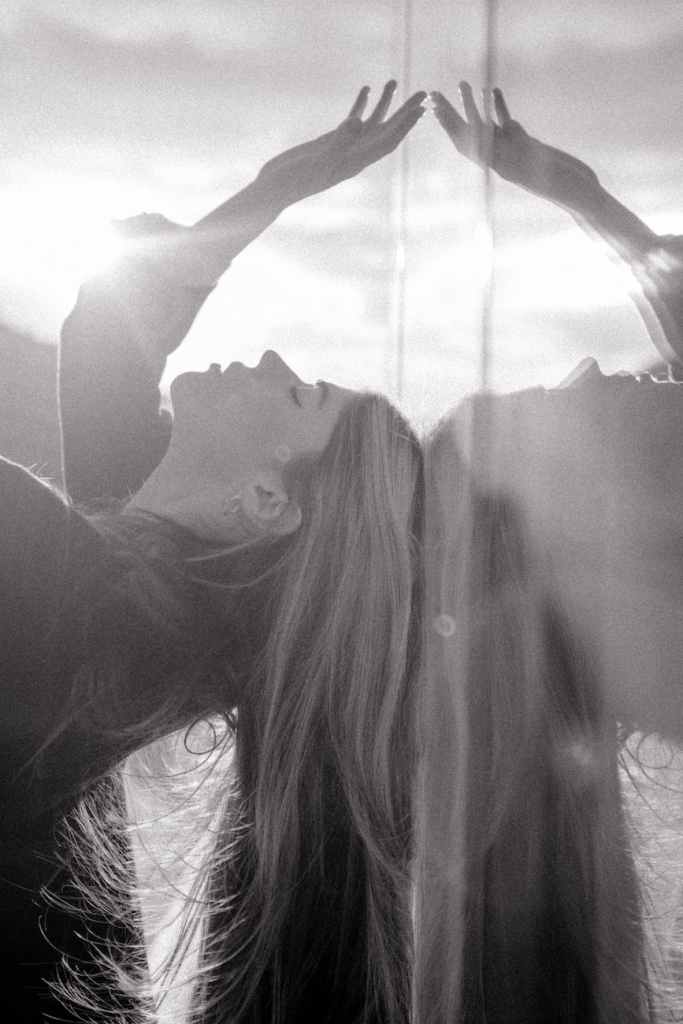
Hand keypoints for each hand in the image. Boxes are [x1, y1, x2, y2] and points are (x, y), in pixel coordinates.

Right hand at [255, 81, 426, 207]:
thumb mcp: (319, 159)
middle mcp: (355, 155)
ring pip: (371, 123)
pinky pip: (351, 120)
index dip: (406, 125)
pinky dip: (361, 104)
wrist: (276, 187)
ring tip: (395, 81)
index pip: (388, 142)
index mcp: (357, 162)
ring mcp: (344, 147)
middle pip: (386, 131)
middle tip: (423, 92)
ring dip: (385, 103)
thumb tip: (358, 121)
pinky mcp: (331, 141)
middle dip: (405, 112)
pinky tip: (367, 89)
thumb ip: (339, 141)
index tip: (421, 108)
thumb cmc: (295, 179)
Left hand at [432, 83, 598, 210]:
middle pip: (469, 133)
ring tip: (461, 83)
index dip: (450, 126)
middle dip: (451, 114)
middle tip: (433, 95)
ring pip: (486, 124)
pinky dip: (499, 106)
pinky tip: (492, 89)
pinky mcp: (525, 142)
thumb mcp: (537, 174)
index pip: (467, 144)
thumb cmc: (564, 189)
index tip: (435, 110)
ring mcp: (511, 150)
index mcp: (498, 167)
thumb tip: (490, 152)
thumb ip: (513, 163)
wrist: (580, 194)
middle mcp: (500, 158)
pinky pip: (507, 122)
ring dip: (472, 104)